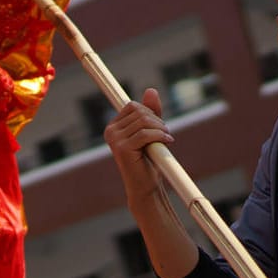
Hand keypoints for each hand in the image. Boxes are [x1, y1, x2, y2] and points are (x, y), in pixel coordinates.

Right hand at [103, 87, 173, 202]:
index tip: (158, 126)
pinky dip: (160, 136)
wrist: (147, 187)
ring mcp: (115, 140)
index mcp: (113, 127)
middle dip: (156, 120)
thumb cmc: (148, 161)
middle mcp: (110, 132)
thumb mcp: (151, 132)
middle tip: (164, 134)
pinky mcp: (123, 149)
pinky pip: (145, 134)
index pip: (132, 105)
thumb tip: (151, 90)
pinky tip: (167, 141)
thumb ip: (150, 112)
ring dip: (160, 128)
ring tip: (166, 138)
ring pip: (144, 122)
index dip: (149, 112)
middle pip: (138, 111)